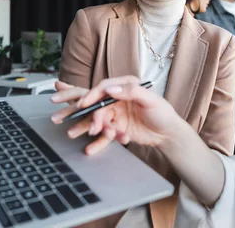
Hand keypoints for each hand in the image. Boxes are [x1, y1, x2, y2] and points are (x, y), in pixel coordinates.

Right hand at [51, 76, 180, 154]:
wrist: (168, 135)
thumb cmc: (163, 113)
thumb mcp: (150, 100)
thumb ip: (131, 92)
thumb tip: (111, 89)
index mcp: (125, 86)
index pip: (103, 88)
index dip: (92, 95)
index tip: (84, 104)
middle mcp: (117, 98)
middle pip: (95, 103)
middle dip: (80, 110)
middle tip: (66, 118)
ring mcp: (115, 113)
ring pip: (97, 119)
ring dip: (89, 127)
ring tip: (79, 134)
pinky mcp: (115, 127)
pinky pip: (103, 134)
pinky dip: (97, 142)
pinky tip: (90, 149)